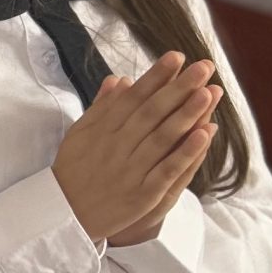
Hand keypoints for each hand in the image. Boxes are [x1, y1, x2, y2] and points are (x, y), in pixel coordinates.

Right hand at [52, 54, 220, 242]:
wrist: (63, 216)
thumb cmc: (74, 171)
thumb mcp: (80, 134)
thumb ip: (102, 107)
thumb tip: (121, 80)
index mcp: (103, 129)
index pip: (134, 97)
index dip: (156, 76)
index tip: (176, 57)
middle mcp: (117, 146)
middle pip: (152, 112)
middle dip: (179, 88)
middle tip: (203, 67)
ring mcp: (131, 170)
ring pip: (162, 138)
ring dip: (187, 114)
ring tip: (208, 92)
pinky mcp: (142, 194)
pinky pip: (167, 170)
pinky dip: (186, 152)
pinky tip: (204, 134)